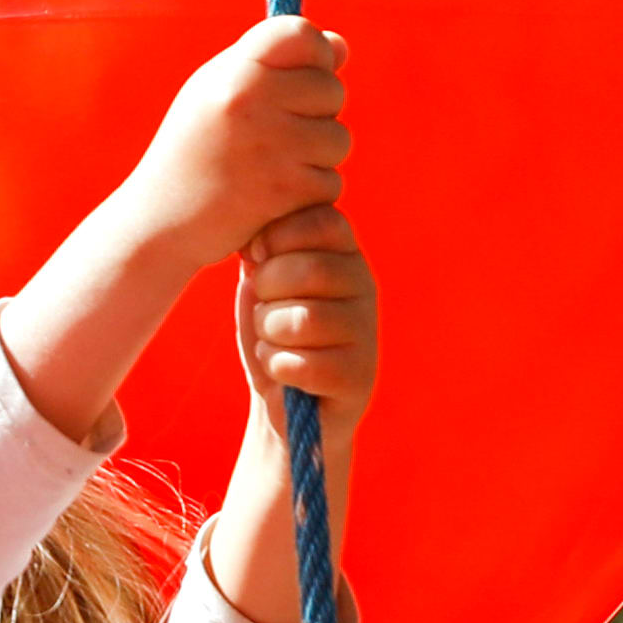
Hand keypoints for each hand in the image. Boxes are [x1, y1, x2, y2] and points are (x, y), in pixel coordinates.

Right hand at [117, 18, 349, 271]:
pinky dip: (309, 195)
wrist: (161, 219)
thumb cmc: (196, 148)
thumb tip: (340, 45)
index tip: (304, 75)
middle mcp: (251, 100)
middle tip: (278, 135)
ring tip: (273, 166)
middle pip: (331, 88)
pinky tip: (273, 197)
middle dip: (318, 113)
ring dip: (317, 157)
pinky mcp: (284, 191)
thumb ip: (278, 66)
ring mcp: (270, 146)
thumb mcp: (221, 92)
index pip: (302, 34)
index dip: (316, 53)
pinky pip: (330, 183)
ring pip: (338, 139)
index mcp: (234, 69)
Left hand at [238, 204, 380, 453]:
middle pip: (312, 269)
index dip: (281, 233)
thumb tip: (254, 239)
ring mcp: (367, 332)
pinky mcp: (359, 377)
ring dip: (268, 331)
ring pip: (305, 319)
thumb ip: (263, 251)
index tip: (257, 253)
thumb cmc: (273, 332)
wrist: (284, 402)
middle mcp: (364, 287)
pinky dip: (276, 365)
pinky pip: (303, 364)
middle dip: (268, 287)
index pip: (324, 219)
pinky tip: (282, 369)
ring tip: (271, 339)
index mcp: (344, 254)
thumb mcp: (263, 282)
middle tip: (262, 306)